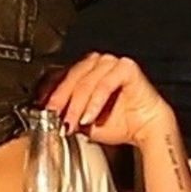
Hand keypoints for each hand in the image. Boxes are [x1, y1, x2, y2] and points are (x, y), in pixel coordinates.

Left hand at [39, 53, 175, 148]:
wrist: (146, 129)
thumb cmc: (119, 123)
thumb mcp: (84, 121)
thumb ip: (68, 114)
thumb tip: (51, 116)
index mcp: (86, 71)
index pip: (62, 76)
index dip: (51, 94)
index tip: (44, 110)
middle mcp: (98, 63)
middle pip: (72, 78)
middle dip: (61, 101)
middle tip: (55, 118)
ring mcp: (112, 63)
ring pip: (86, 82)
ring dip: (77, 104)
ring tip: (73, 122)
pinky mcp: (126, 67)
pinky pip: (105, 84)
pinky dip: (95, 102)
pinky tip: (90, 117)